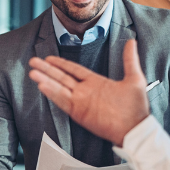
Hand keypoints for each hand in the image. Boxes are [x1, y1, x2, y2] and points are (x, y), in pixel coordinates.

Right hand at [28, 39, 149, 145]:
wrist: (135, 128)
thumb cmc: (136, 106)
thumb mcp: (135, 79)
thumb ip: (130, 60)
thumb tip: (132, 41)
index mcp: (95, 82)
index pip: (73, 70)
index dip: (61, 63)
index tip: (49, 58)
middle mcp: (85, 91)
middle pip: (61, 77)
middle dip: (47, 69)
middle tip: (33, 61)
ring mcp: (80, 101)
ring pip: (59, 88)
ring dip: (45, 80)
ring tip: (32, 72)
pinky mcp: (78, 112)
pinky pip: (62, 101)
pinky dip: (52, 93)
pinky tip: (43, 86)